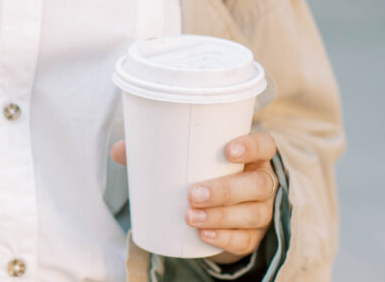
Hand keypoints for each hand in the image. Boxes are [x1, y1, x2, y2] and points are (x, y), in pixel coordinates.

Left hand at [110, 132, 278, 263]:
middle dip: (225, 190)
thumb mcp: (187, 158)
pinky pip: (246, 239)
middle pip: (257, 184)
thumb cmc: (202, 172)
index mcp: (251, 155)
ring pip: (252, 214)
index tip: (228, 150)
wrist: (221, 207)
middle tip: (193, 194)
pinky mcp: (254, 235)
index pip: (264, 145)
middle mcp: (262, 181)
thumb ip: (155, 150)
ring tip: (190, 217)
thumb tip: (119, 151)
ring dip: (221, 217)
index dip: (251, 146)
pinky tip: (204, 236)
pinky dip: (225, 238)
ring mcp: (262, 210)